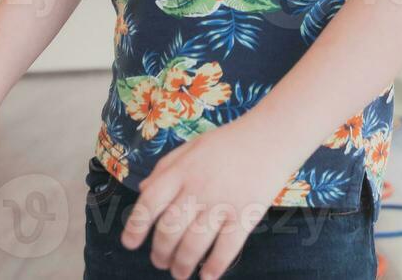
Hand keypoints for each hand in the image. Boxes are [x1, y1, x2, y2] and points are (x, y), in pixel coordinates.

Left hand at [122, 117, 296, 279]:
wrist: (272, 136)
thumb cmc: (230, 141)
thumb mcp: (192, 145)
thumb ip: (166, 167)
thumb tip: (144, 190)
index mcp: (182, 170)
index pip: (150, 202)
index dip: (136, 225)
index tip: (130, 243)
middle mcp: (198, 188)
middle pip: (170, 229)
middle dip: (160, 253)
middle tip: (160, 261)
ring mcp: (223, 202)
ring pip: (194, 245)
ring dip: (182, 265)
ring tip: (179, 272)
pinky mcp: (245, 214)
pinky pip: (227, 248)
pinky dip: (215, 266)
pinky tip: (207, 275)